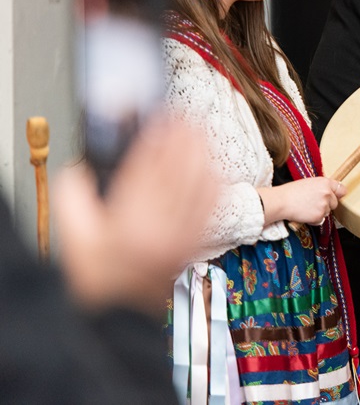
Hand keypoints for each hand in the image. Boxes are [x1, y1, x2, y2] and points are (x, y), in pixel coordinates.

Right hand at [53, 116, 217, 312]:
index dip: (158, 137)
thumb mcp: (73, 233)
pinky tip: (212, 166)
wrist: (118, 316)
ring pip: (203, 184)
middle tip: (186, 115)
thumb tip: (85, 165)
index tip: (161, 117)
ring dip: (204, 153)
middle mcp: (163, 227)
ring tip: (200, 131)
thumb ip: (74, 194)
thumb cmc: (95, 277)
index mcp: (131, 222)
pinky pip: (213, 206)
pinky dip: (214, 180)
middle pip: (183, 170)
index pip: (150, 167)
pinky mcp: (196, 244)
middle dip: (186, 137)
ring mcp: (184, 236)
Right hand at [258, 175, 344, 225]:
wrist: (282, 201)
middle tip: (313, 203)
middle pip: (335, 203)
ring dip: (320, 212)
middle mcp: (327, 193)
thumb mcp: (310, 183)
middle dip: (327, 205)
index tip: (336, 196)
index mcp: (325, 182)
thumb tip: (330, 193)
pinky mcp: (319, 215)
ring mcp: (324, 205)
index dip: (338, 194)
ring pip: (328, 212)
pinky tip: (305, 214)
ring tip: (306, 207)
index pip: (342, 189)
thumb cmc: (292, 192)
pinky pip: (320, 220)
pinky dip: (314, 219)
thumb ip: (322, 187)